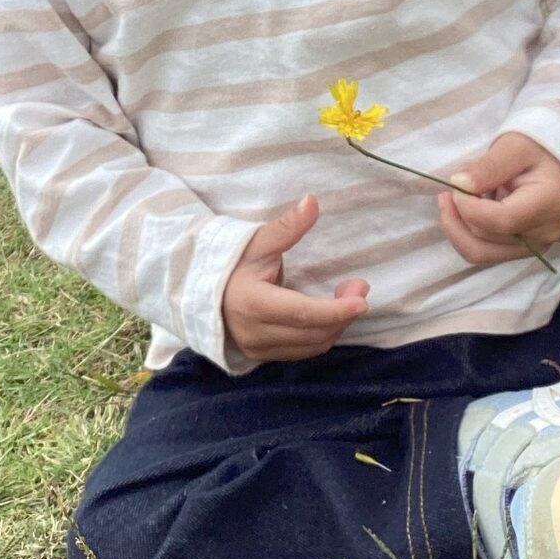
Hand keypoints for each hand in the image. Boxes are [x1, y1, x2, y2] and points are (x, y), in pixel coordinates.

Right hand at [222, 194, 368, 362]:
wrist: (198, 292)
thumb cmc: (230, 264)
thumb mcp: (256, 242)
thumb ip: (287, 227)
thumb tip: (312, 201)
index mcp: (252, 303)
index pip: (301, 312)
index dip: (334, 310)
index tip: (361, 300)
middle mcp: (255, 333)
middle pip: (312, 333)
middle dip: (343, 313)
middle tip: (360, 287)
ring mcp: (258, 349)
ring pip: (312, 346)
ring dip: (337, 324)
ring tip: (349, 297)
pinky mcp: (263, 357)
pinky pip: (303, 351)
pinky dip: (323, 333)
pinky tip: (330, 314)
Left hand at [437, 133, 559, 268]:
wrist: (556, 164)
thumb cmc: (538, 150)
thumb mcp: (514, 146)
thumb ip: (488, 166)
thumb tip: (459, 185)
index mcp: (548, 203)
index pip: (502, 220)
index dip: (469, 208)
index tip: (454, 187)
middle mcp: (544, 234)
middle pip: (486, 239)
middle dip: (458, 217)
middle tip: (447, 192)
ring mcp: (535, 247)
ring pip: (480, 252)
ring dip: (458, 228)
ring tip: (452, 202)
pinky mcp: (522, 251)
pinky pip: (484, 252)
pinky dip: (467, 234)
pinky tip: (466, 212)